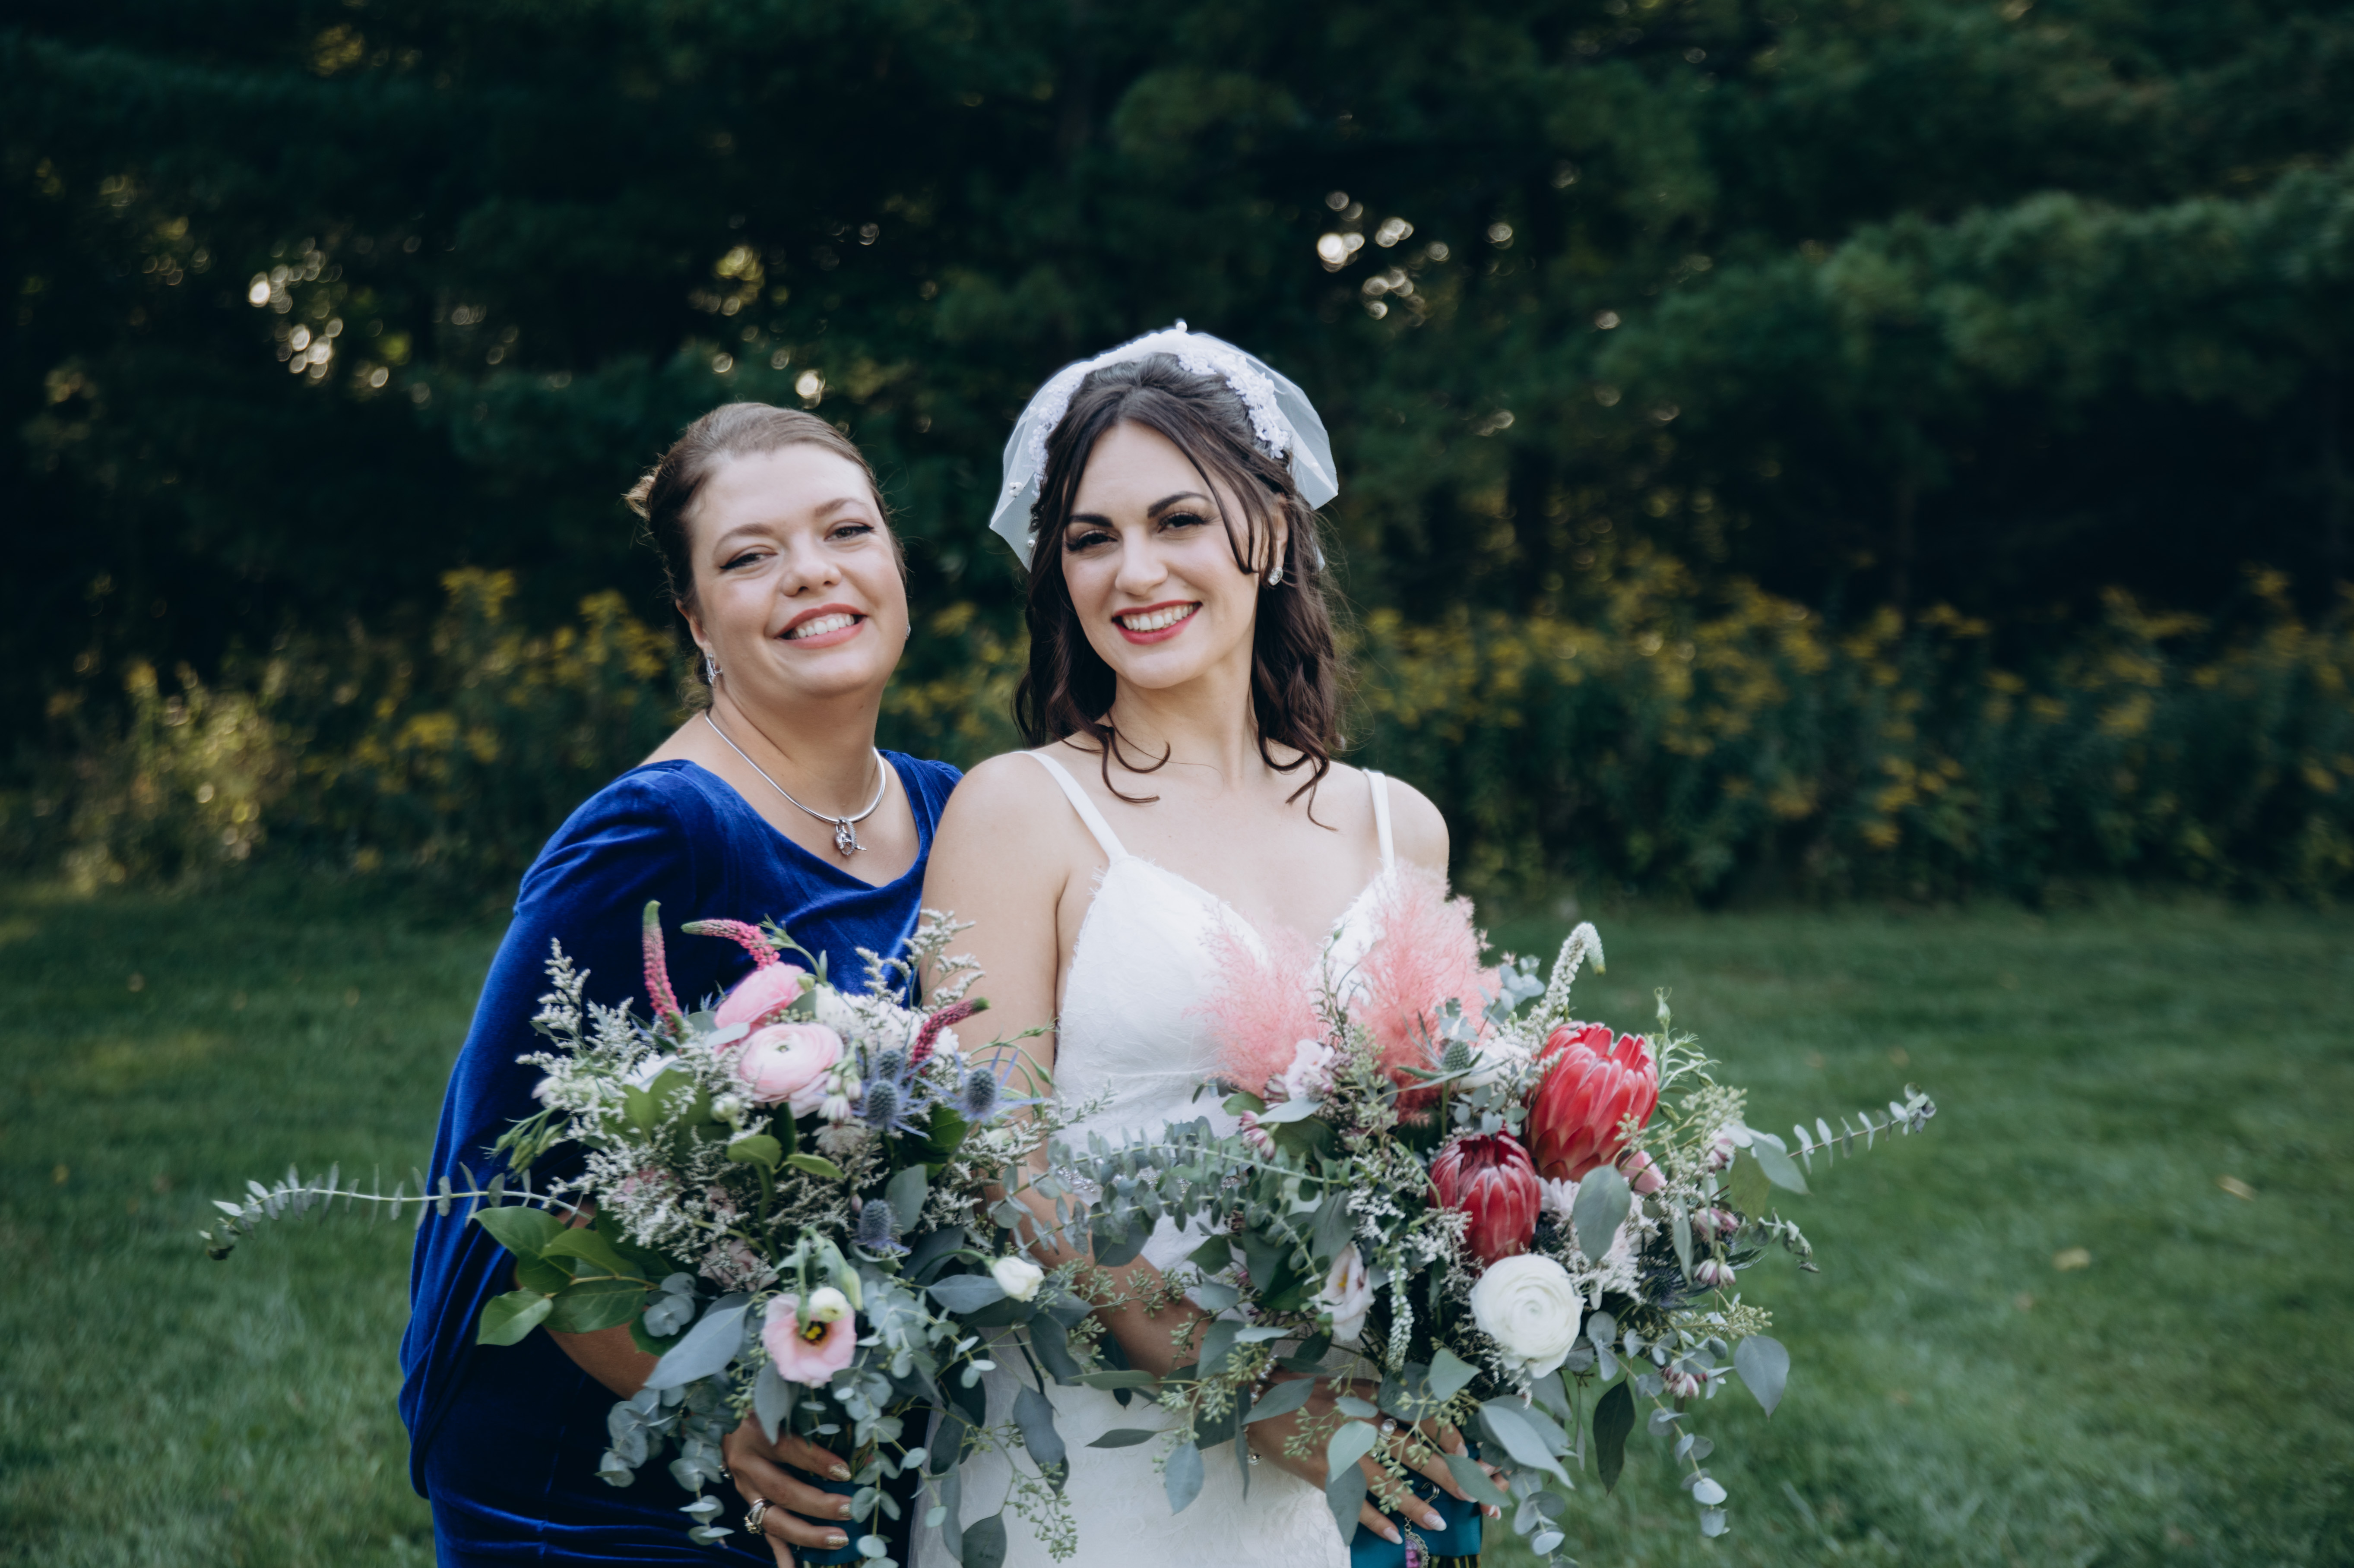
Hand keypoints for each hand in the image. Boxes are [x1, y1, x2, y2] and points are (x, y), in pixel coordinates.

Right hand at [722, 1416, 856, 1566]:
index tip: (847, 1472)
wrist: (729, 1423)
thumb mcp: (788, 1412)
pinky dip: (781, 1553)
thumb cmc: (771, 1412)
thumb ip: (819, 1427)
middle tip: (849, 1510)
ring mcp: (744, 1488)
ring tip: (838, 1539)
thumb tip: (863, 1452)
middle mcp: (747, 1462)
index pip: (791, 1450)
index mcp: (759, 1430)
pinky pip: (764, 1533)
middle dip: (819, 1504)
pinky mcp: (747, 1505)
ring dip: (807, 1533)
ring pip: (773, 1518)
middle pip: (783, 1489)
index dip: (819, 1462)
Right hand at [1247, 1375, 1506, 1546]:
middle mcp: (1362, 1426)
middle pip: (1414, 1453)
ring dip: (1416, 1504)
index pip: (1418, 1416)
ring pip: (1388, 1483)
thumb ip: (1375, 1398)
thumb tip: (1404, 1411)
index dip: (1447, 1435)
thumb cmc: (1302, 1390)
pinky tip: (1392, 1535)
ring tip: (1439, 1523)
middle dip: (1449, 1475)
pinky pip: (1353, 1503)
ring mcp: (1343, 1452)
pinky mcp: (1323, 1474)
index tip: (1468, 1450)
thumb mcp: (1344, 1386)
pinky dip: (1373, 1521)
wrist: (1257, 1398)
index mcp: (1370, 1401)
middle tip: (1477, 1495)